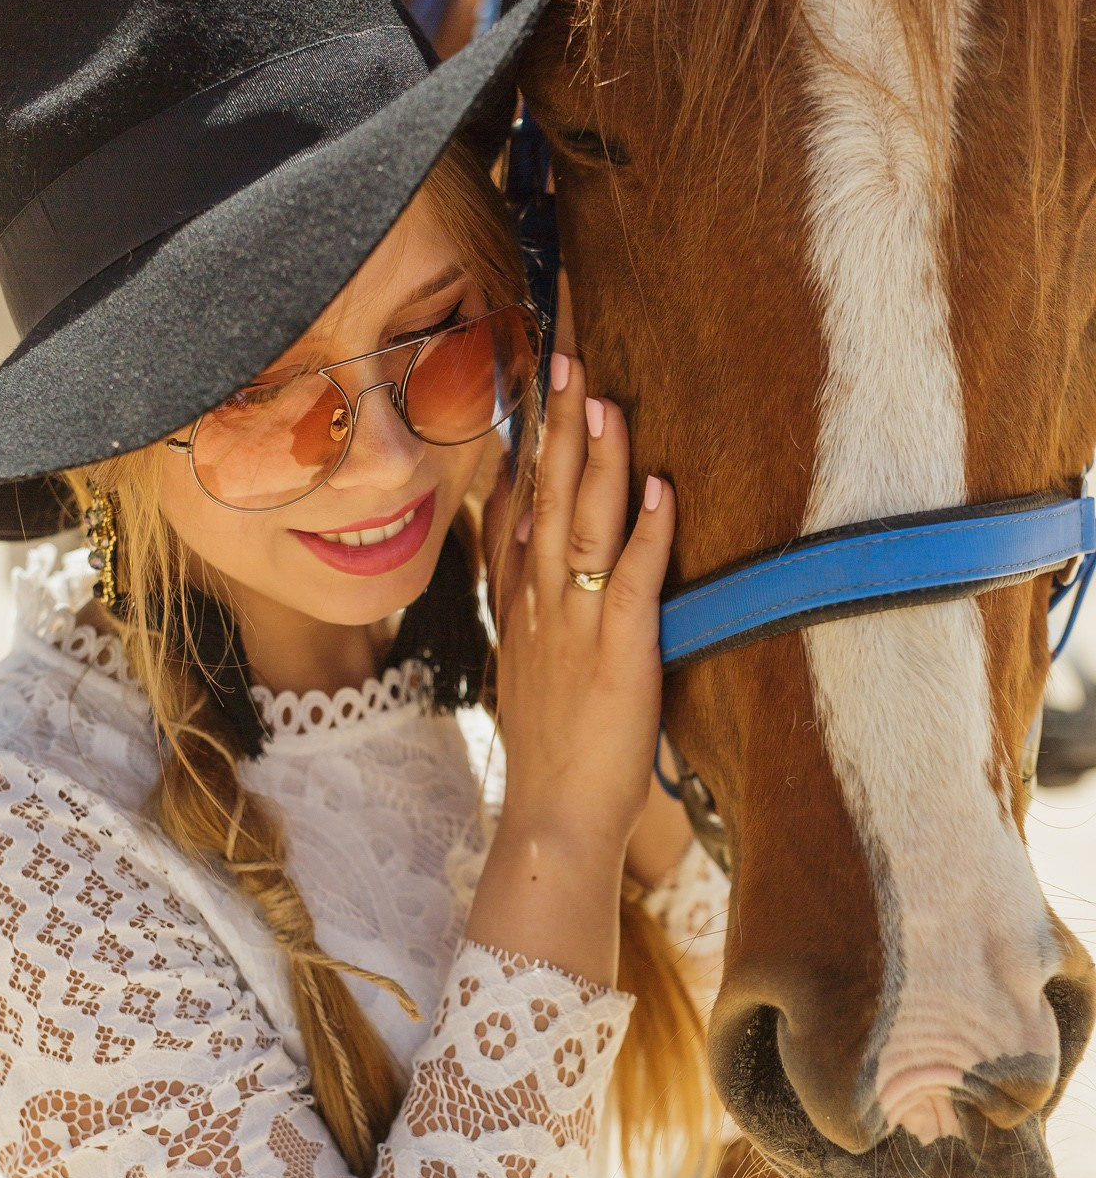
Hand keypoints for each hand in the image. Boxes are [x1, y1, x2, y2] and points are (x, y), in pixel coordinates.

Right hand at [468, 278, 674, 985]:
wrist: (553, 817)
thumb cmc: (552, 751)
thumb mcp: (524, 670)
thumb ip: (527, 610)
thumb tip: (534, 555)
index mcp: (519, 609)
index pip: (515, 510)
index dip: (524, 447)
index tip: (529, 390)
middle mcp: (539, 607)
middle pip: (545, 501)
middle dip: (557, 428)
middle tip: (565, 360)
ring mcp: (575, 627)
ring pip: (583, 528)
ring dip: (597, 462)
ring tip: (605, 401)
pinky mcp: (619, 654)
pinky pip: (634, 582)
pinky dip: (649, 533)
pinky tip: (661, 487)